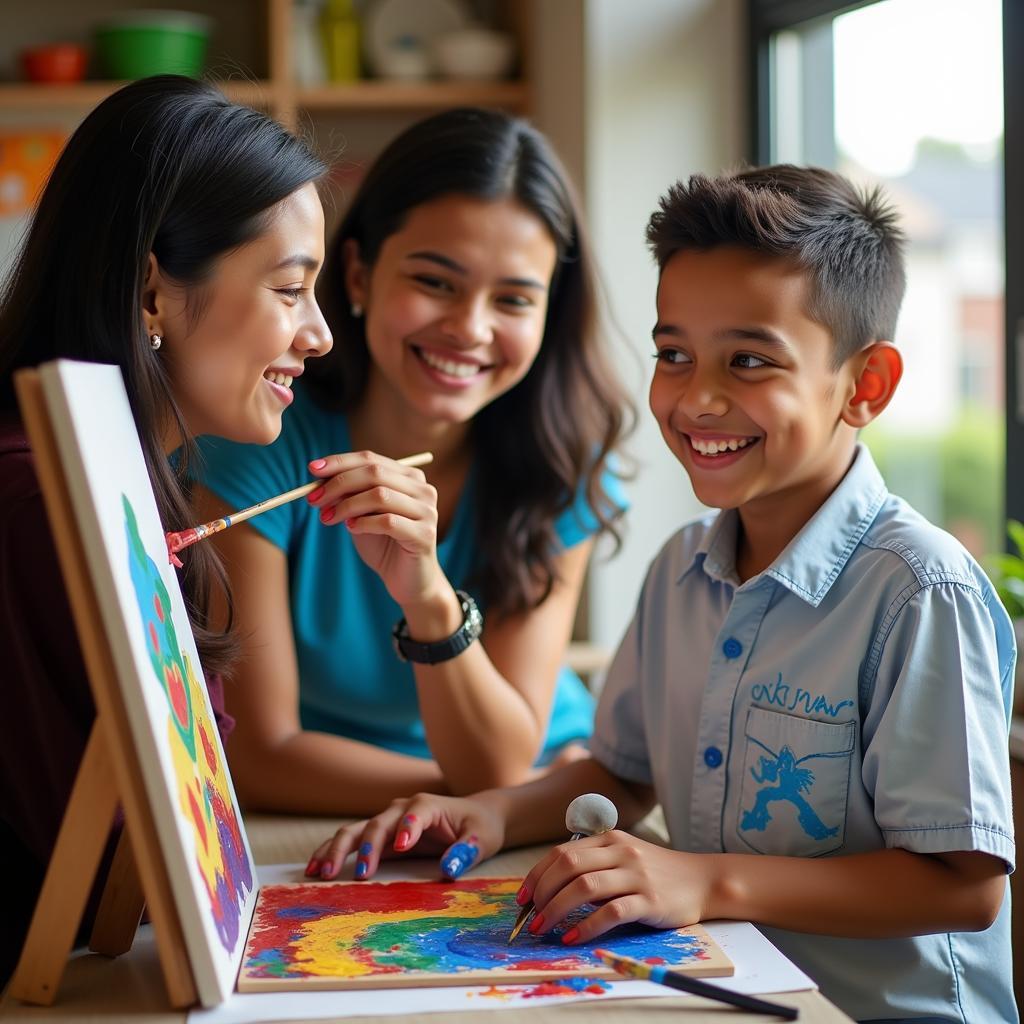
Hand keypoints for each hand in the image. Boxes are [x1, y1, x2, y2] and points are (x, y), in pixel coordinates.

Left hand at [306, 452, 444, 605]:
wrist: (408, 581)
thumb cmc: (384, 545)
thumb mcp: (361, 514)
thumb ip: (348, 495)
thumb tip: (319, 478)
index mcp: (409, 477)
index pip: (370, 459)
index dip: (339, 462)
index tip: (311, 470)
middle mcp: (423, 489)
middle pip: (374, 473)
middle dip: (338, 484)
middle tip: (313, 499)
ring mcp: (427, 511)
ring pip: (380, 495)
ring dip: (346, 505)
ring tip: (328, 518)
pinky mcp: (425, 534)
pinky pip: (388, 521)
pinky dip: (363, 523)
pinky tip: (352, 529)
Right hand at [306, 792, 507, 881]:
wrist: (474, 818)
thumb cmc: (479, 827)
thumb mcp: (480, 839)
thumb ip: (464, 852)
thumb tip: (448, 869)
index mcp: (428, 805)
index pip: (414, 812)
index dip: (406, 827)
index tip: (402, 847)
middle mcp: (402, 809)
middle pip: (376, 823)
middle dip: (364, 847)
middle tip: (358, 874)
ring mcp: (387, 822)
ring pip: (355, 830)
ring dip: (337, 850)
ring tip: (320, 872)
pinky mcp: (379, 837)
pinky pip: (351, 841)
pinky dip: (332, 852)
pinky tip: (316, 867)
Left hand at [520, 830, 712, 943]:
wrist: (703, 880)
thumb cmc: (657, 873)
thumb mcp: (624, 857)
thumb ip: (594, 864)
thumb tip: (552, 888)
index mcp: (609, 839)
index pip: (562, 853)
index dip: (537, 875)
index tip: (522, 897)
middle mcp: (620, 852)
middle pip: (568, 866)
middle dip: (542, 891)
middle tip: (530, 915)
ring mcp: (635, 874)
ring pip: (584, 887)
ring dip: (557, 909)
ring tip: (543, 928)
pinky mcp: (649, 900)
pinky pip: (611, 912)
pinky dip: (586, 926)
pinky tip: (572, 937)